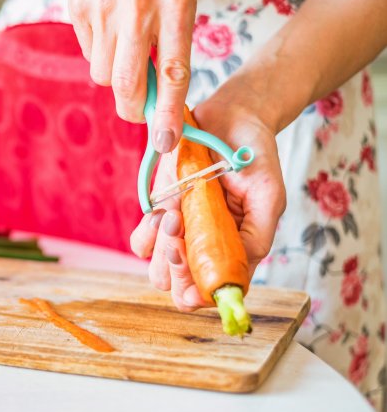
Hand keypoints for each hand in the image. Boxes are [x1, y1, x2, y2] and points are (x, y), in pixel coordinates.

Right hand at [69, 0, 195, 152]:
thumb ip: (174, 42)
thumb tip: (161, 95)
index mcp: (175, 5)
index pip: (173, 74)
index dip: (168, 115)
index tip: (166, 142)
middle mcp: (135, 11)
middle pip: (125, 86)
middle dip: (133, 108)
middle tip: (142, 108)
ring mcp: (100, 10)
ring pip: (101, 74)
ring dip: (116, 74)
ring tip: (128, 48)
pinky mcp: (77, 6)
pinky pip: (86, 51)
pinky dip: (99, 50)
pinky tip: (111, 28)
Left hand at [129, 91, 286, 310]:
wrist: (229, 117)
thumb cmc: (253, 155)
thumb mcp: (268, 194)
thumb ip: (258, 235)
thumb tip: (239, 272)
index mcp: (235, 250)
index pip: (214, 291)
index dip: (200, 294)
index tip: (192, 274)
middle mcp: (205, 248)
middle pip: (180, 288)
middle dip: (177, 268)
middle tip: (181, 232)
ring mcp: (180, 234)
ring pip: (158, 270)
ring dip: (162, 248)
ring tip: (176, 213)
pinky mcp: (159, 214)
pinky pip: (141, 242)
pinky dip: (147, 231)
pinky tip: (162, 209)